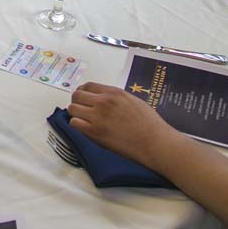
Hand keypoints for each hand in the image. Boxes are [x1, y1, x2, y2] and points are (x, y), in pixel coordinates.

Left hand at [66, 82, 185, 169]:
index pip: (88, 86)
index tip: (83, 98)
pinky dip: (76, 126)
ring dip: (76, 114)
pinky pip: (74, 124)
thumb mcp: (133, 100)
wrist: (155, 142)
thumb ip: (115, 97)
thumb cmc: (150, 123)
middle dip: (77, 102)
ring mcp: (98, 117)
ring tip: (83, 120)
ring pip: (72, 109)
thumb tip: (103, 98)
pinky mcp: (95, 132)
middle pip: (77, 96)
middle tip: (82, 110)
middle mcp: (103, 102)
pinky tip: (85, 129)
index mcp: (113, 93)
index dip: (83, 92)